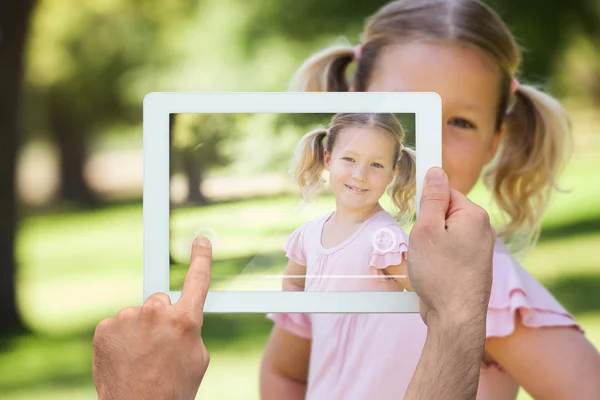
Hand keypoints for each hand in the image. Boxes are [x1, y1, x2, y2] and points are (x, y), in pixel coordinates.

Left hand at [92, 237, 212, 399]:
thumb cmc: (173, 389)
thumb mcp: (198, 358)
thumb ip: (190, 329)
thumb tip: (180, 317)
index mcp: (185, 320)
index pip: (197, 279)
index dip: (201, 258)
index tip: (201, 241)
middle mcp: (155, 313)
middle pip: (162, 302)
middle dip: (162, 318)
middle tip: (160, 346)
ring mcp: (127, 319)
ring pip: (139, 315)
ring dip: (140, 330)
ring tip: (141, 358)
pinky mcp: (105, 328)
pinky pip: (118, 324)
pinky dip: (121, 338)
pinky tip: (125, 358)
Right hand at [407, 167, 494, 325]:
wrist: (455, 318)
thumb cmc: (441, 275)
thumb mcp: (426, 230)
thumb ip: (432, 199)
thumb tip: (436, 172)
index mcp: (474, 216)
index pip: (446, 192)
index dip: (427, 204)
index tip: (418, 216)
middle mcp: (482, 230)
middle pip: (445, 214)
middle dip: (428, 227)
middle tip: (422, 245)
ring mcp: (479, 250)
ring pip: (445, 235)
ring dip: (431, 245)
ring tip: (428, 263)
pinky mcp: (472, 266)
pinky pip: (450, 252)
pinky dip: (438, 259)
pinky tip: (433, 273)